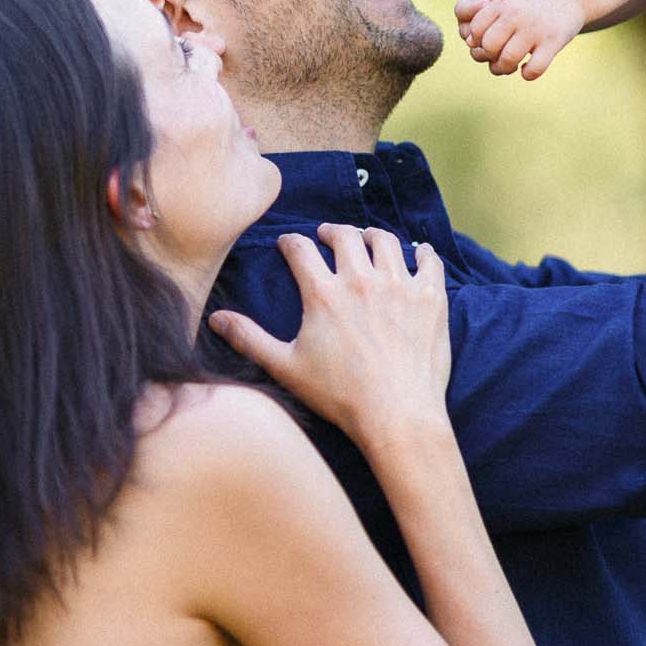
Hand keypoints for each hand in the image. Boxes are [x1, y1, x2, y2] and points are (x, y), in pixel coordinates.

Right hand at [209, 225, 451, 453]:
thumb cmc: (340, 396)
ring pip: (386, 240)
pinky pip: (428, 260)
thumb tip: (215, 318)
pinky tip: (418, 253)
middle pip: (345, 235)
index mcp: (323, 294)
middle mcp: (361, 280)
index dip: (290, 242)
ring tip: (367, 238)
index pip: (300, 250)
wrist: (397, 415)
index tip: (288, 244)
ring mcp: (399, 286)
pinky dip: (422, 252)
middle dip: (331, 231)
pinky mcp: (430, 297)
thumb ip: (249, 338)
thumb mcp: (285, 368)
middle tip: (328, 235)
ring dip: (372, 235)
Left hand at [460, 0, 583, 78]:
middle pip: (489, 46)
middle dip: (489, 56)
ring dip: (505, 68)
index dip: (477, 40)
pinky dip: (528, 74)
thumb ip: (486, 11)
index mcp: (503, 2)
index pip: (475, 28)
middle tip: (497, 57)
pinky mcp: (553, 41)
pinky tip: (528, 69)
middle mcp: (516, 14)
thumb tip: (469, 40)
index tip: (487, 42)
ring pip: (508, 59)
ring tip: (512, 66)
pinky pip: (535, 68)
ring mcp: (535, 29)